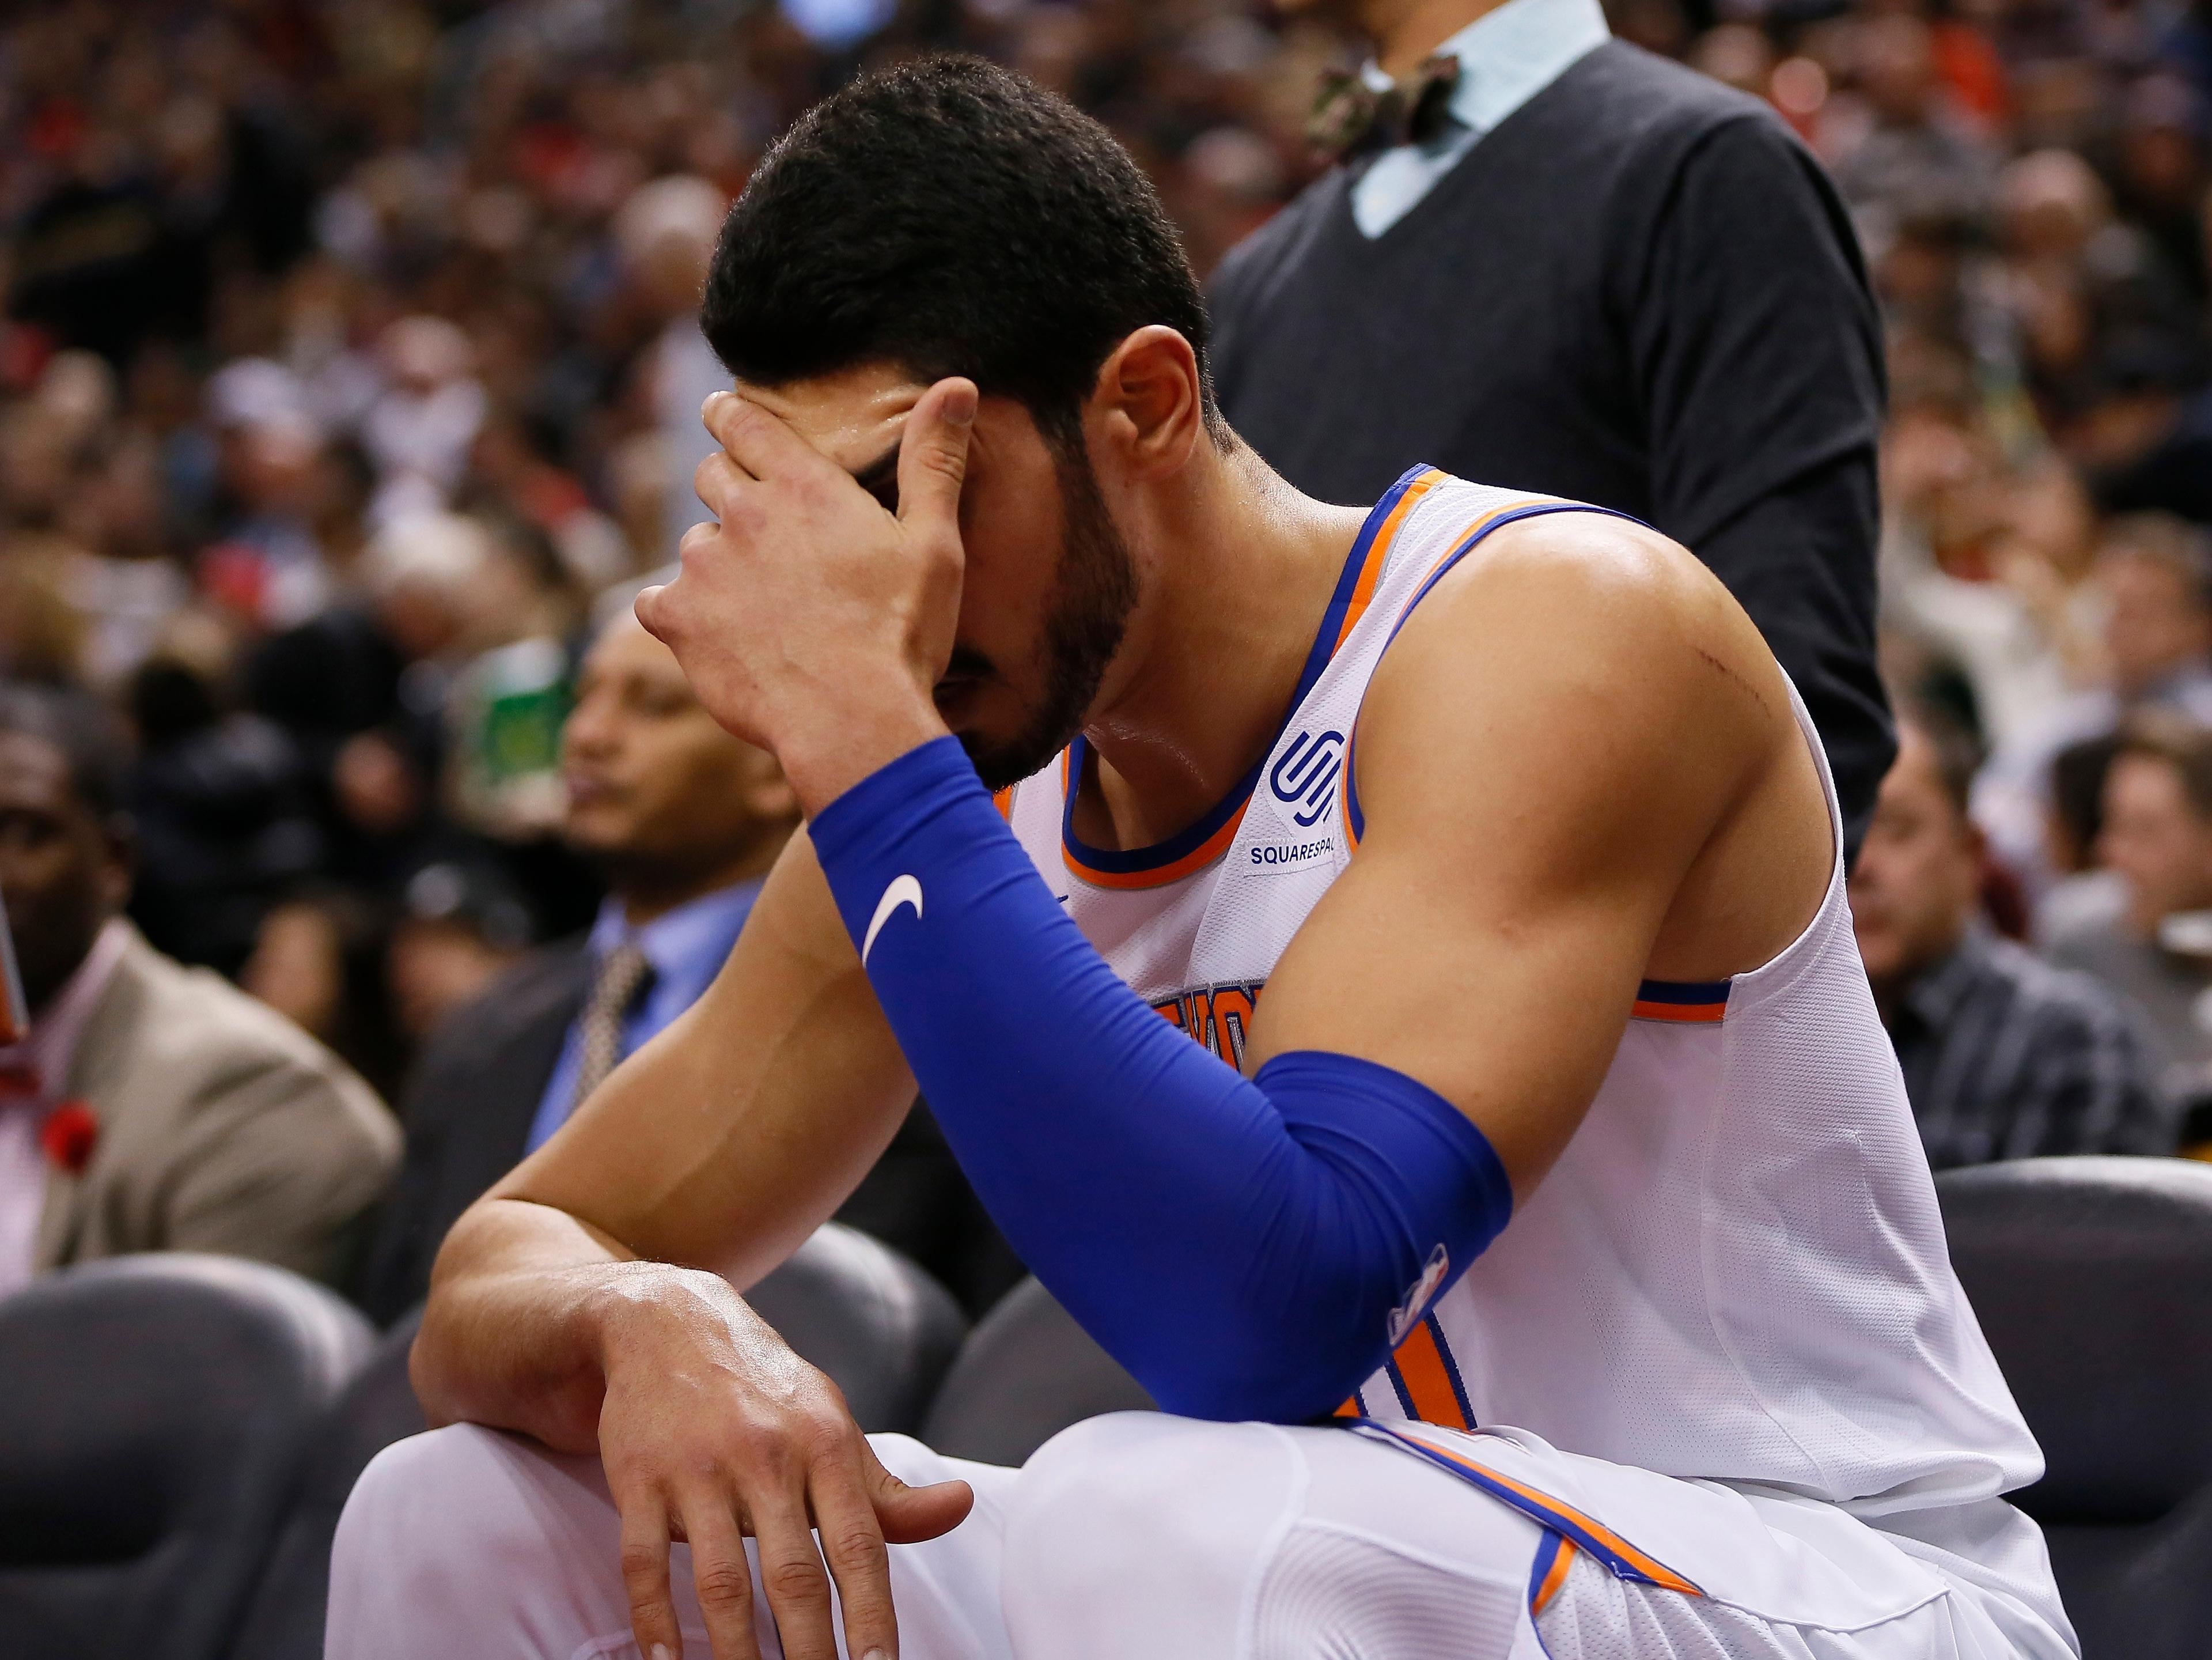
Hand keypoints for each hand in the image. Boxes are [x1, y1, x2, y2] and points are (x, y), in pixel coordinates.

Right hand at [593, 1266, 973, 1659]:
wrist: (670, 1323)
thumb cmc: (767, 1391)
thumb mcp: (833, 1426)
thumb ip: (887, 1489)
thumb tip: (960, 1508)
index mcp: (824, 1444)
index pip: (859, 1548)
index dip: (871, 1618)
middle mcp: (765, 1455)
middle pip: (792, 1577)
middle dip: (808, 1654)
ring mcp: (698, 1467)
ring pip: (719, 1580)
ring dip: (735, 1652)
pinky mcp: (639, 1476)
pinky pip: (643, 1562)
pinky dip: (653, 1620)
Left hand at [636, 379, 978, 812]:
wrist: (852, 719)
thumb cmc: (900, 633)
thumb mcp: (934, 543)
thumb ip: (933, 460)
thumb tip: (957, 386)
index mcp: (804, 485)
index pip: (745, 423)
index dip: (728, 414)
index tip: (717, 411)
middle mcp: (744, 512)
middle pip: (712, 476)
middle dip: (728, 490)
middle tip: (754, 526)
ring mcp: (704, 565)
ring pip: (693, 544)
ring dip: (715, 561)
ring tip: (754, 602)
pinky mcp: (678, 618)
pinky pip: (656, 601)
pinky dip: (678, 612)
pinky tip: (713, 636)